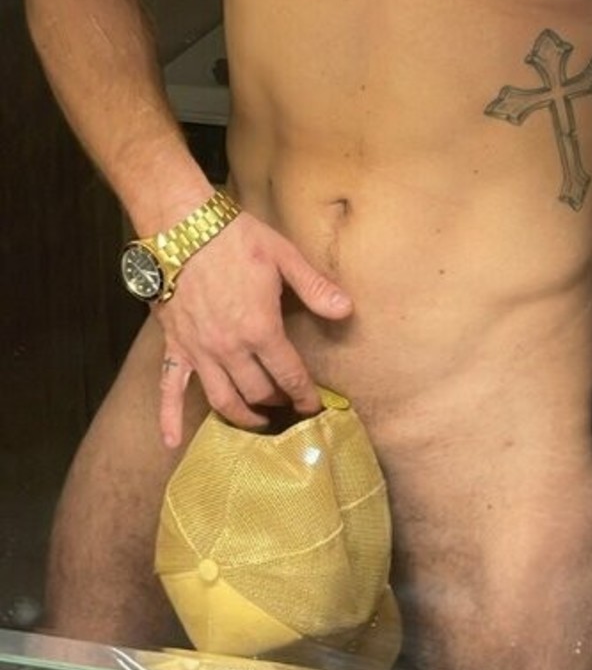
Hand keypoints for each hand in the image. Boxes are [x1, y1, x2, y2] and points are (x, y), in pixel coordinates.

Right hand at [153, 212, 351, 448]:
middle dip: (278, 403)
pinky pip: (168, 389)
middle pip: (258, 392)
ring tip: (257, 423)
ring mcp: (199, 352)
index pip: (289, 375)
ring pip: (222, 399)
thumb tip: (346, 310)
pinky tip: (171, 442)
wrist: (181, 227)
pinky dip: (169, 418)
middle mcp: (230, 349)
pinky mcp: (174, 347)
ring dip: (242, 417)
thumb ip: (315, 287)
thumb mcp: (284, 256)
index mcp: (261, 329)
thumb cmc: (235, 238)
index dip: (305, 395)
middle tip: (288, 408)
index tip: (314, 408)